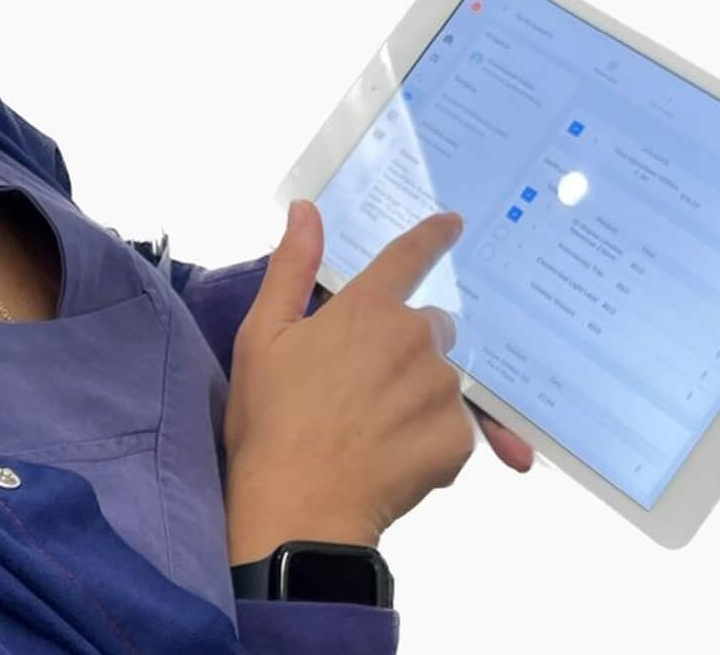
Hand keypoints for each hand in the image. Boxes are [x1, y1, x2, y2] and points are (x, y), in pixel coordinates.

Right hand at [223, 200, 490, 563]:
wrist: (297, 510)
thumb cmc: (270, 423)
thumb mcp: (262, 337)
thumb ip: (290, 268)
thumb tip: (305, 210)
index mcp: (369, 308)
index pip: (410, 256)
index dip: (433, 236)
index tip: (453, 224)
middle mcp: (415, 338)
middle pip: (429, 327)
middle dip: (406, 347)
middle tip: (362, 388)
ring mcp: (441, 389)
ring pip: (440, 380)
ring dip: (417, 395)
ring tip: (370, 431)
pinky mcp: (458, 438)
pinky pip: (452, 428)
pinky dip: (429, 440)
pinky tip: (390, 458)